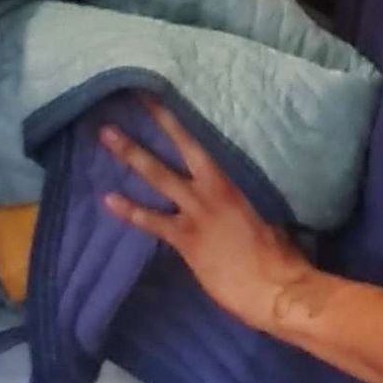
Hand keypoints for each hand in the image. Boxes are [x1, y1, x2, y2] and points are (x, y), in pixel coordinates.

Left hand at [101, 97, 313, 333]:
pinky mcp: (186, 240)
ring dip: (132, 154)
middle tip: (131, 96)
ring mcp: (196, 213)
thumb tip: (232, 213)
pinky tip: (108, 199)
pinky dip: (130, 211)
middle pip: (179, 146)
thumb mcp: (257, 223)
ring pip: (158, 175)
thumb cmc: (277, 257)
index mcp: (228, 184)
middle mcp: (210, 191)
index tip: (153, 98)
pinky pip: (152, 221)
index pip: (197, 145)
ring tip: (106, 136)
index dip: (173, 122)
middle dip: (155, 121)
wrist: (275, 287)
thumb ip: (237, 213)